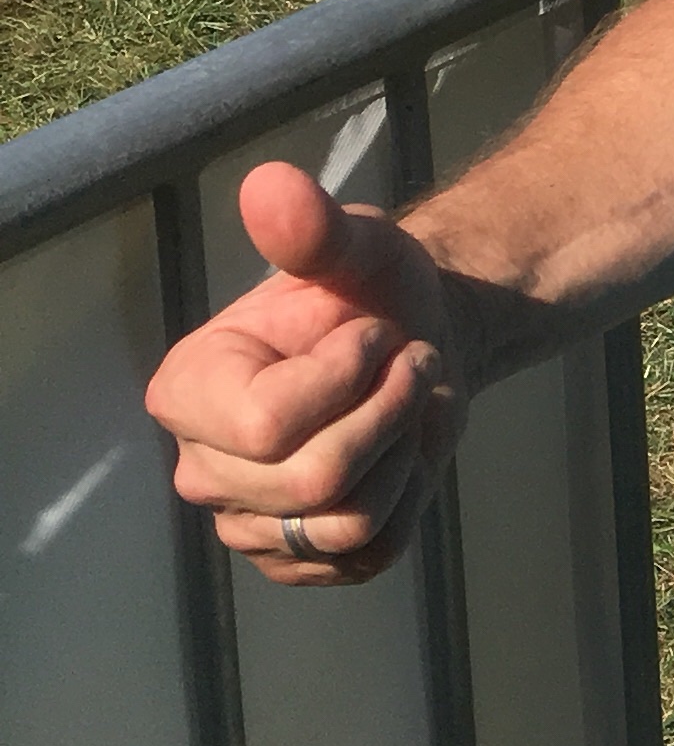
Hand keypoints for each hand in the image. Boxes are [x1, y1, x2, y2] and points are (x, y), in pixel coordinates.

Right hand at [143, 163, 465, 583]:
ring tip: (406, 403)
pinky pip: (369, 554)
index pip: (266, 425)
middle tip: (413, 363)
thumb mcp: (355, 246)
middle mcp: (202, 466)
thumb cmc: (375, 289)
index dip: (346, 379)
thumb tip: (270, 186)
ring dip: (404, 452)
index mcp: (186, 391)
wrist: (416, 341)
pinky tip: (399, 453)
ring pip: (346, 523)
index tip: (373, 336)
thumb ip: (313, 228)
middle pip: (314, 482)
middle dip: (390, 412)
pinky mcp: (299, 559)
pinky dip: (408, 500)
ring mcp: (246, 523)